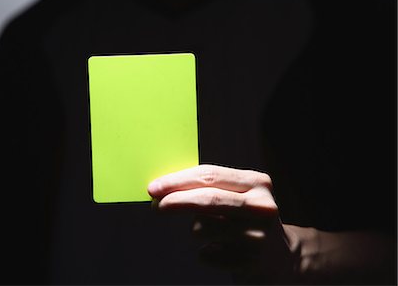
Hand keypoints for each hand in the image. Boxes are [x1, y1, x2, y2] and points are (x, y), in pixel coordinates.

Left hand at [148, 164, 300, 282]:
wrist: (283, 258)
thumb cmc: (249, 221)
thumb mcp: (239, 196)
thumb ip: (210, 188)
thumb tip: (166, 188)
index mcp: (257, 183)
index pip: (210, 175)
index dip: (178, 180)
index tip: (155, 187)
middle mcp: (262, 206)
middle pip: (207, 199)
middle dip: (175, 201)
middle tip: (155, 205)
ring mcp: (258, 235)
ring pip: (202, 228)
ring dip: (196, 230)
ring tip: (212, 234)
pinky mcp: (251, 262)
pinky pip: (206, 255)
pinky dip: (206, 253)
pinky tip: (223, 251)